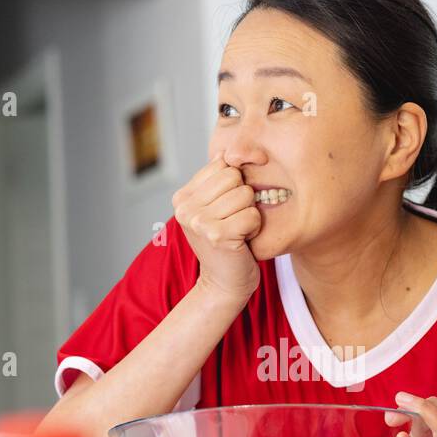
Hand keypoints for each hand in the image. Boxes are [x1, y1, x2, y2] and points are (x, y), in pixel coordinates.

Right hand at [172, 155, 261, 303]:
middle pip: (234, 176)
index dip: (234, 184)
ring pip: (245, 194)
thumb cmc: (226, 244)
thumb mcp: (215, 208)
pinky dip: (254, 227)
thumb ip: (218, 180)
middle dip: (243, 198)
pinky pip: (252, 214)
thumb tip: (228, 152)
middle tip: (233, 222)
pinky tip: (243, 240)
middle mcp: (185, 208)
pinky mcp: (217, 235)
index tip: (227, 209)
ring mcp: (199, 222)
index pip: (221, 165)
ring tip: (238, 231)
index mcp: (182, 197)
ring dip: (249, 214)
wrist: (224, 284)